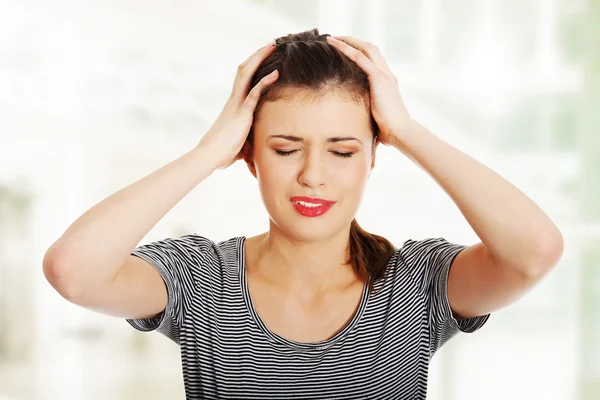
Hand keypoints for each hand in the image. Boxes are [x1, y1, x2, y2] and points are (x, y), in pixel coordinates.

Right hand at [197, 41, 278, 168]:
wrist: (210, 156)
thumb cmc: (221, 153)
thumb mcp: (238, 142)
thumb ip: (246, 139)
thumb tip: (252, 149)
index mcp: (233, 105)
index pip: (242, 79)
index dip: (252, 66)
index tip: (262, 56)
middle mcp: (234, 100)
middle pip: (244, 70)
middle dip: (257, 55)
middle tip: (270, 44)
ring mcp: (237, 104)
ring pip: (247, 74)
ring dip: (260, 58)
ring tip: (273, 46)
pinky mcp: (242, 113)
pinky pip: (255, 92)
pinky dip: (265, 81)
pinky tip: (276, 73)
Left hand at [326, 35, 412, 146]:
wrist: (400, 132)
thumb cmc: (389, 132)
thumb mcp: (376, 119)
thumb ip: (368, 115)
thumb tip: (357, 127)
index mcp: (387, 83)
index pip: (374, 60)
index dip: (360, 52)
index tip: (345, 50)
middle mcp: (387, 75)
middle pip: (370, 49)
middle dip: (353, 42)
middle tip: (336, 40)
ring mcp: (384, 75)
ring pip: (365, 48)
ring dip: (348, 41)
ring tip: (331, 39)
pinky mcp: (378, 78)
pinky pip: (360, 57)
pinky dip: (346, 48)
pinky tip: (333, 44)